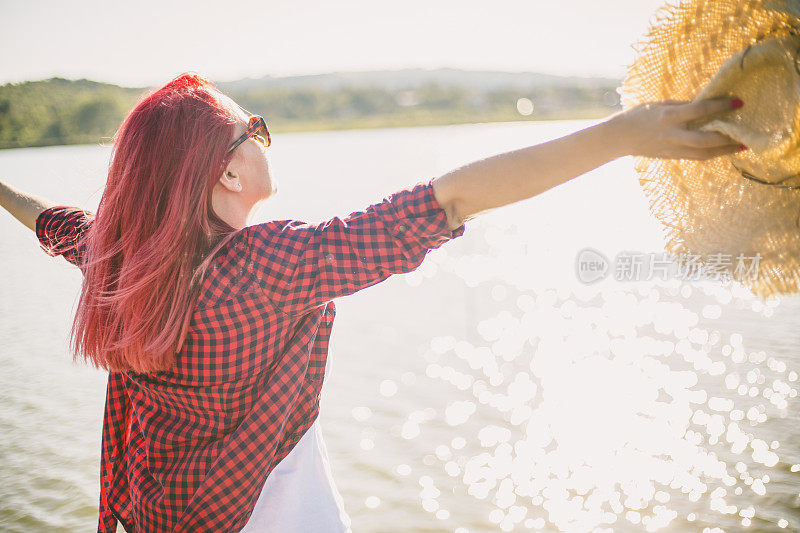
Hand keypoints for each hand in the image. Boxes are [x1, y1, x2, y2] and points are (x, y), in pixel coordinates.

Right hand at [609, 97, 743, 159]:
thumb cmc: (639, 116)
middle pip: (704, 139)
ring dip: (724, 151)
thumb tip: (707, 101)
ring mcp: (671, 148)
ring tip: (742, 146)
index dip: (720, 106)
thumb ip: (683, 104)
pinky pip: (696, 157)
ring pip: (703, 153)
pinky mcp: (671, 156)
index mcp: (668, 116)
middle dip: (727, 137)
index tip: (738, 102)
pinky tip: (724, 150)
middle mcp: (671, 134)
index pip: (699, 110)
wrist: (619, 137)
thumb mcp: (660, 104)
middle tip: (744, 133)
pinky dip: (712, 154)